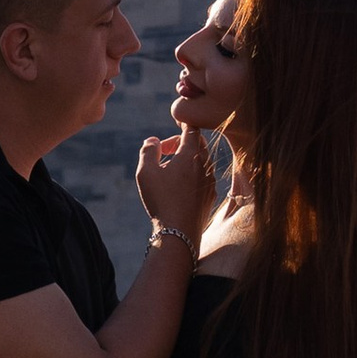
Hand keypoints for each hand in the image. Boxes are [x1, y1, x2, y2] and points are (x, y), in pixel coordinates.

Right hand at [137, 121, 213, 243]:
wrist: (179, 233)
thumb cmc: (161, 200)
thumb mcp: (146, 172)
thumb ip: (148, 150)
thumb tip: (152, 140)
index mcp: (191, 155)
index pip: (191, 129)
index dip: (183, 124)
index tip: (176, 124)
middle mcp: (205, 166)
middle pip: (197, 144)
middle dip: (180, 143)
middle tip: (164, 152)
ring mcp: (210, 182)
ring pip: (200, 162)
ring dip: (185, 160)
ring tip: (167, 172)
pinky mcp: (210, 196)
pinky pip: (202, 178)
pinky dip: (191, 175)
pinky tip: (177, 188)